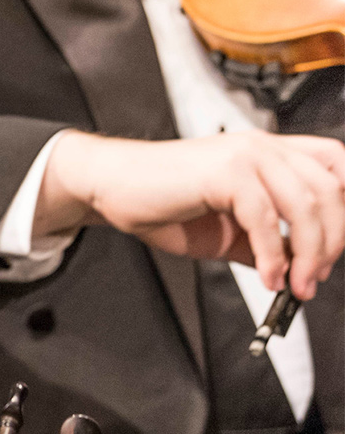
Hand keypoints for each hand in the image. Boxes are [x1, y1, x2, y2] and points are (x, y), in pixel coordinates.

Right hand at [39, 130, 344, 298]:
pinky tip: (266, 277)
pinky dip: (272, 256)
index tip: (332, 251)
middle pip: (330, 191)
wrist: (111, 186)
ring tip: (294, 285)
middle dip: (331, 242)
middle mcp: (264, 147)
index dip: (344, 209)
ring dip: (308, 254)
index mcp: (270, 153)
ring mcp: (247, 155)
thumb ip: (264, 241)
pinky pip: (265, 219)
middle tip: (313, 279)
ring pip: (305, 205)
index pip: (336, 167)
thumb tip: (297, 269)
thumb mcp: (227, 228)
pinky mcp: (225, 172)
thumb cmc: (161, 202)